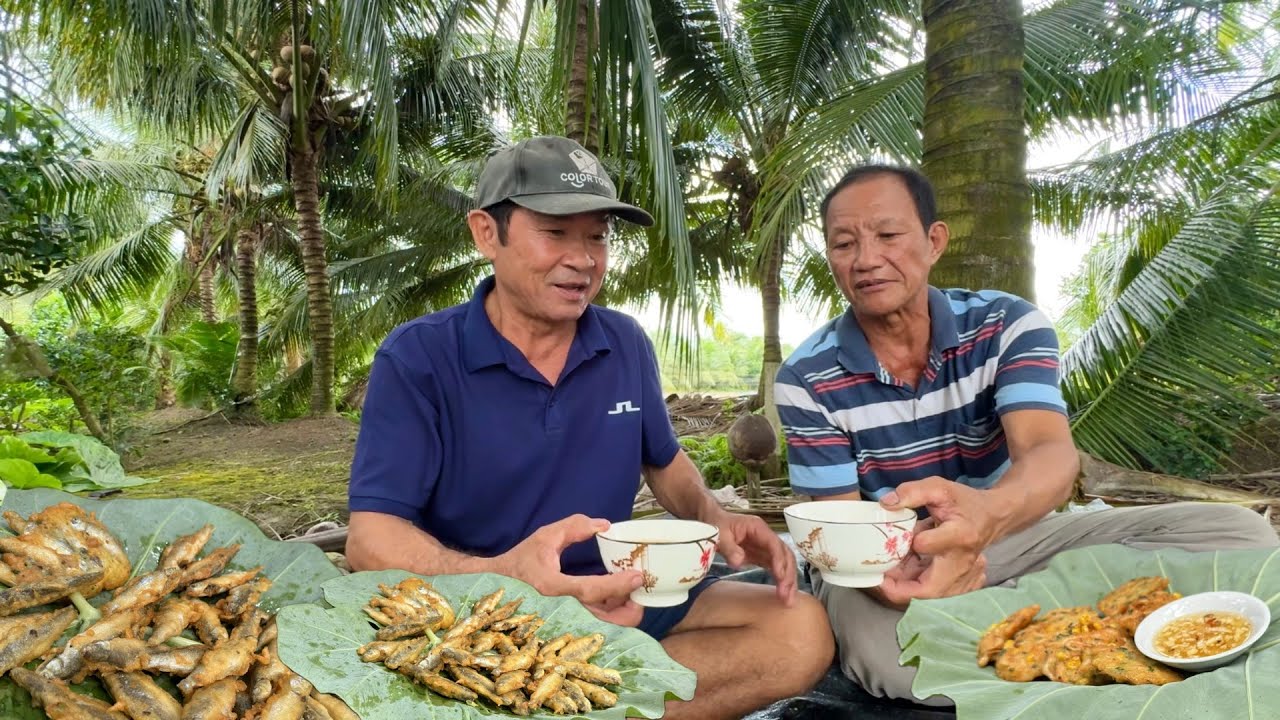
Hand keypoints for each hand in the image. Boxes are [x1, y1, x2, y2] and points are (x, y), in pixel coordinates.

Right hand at [494, 514, 644, 625]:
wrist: (497, 588)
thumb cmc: (521, 562)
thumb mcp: (544, 537)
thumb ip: (573, 527)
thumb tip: (605, 525)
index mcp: (552, 587)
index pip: (590, 590)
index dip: (615, 585)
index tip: (636, 576)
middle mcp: (561, 610)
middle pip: (604, 620)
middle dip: (628, 608)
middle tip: (638, 588)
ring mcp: (566, 621)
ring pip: (605, 627)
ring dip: (623, 610)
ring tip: (630, 589)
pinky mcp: (571, 625)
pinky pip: (599, 625)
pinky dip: (613, 613)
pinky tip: (616, 595)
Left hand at [708, 510, 797, 605]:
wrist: (714, 521)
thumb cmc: (717, 524)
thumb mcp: (719, 534)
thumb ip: (729, 547)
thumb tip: (738, 562)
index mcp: (758, 528)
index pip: (774, 544)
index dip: (779, 560)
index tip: (780, 577)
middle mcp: (766, 537)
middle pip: (785, 555)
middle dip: (788, 575)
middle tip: (786, 595)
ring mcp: (766, 547)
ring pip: (784, 563)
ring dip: (788, 581)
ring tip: (788, 600)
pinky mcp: (762, 556)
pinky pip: (775, 568)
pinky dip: (780, 580)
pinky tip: (782, 593)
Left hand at [870, 480, 998, 606]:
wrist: (992, 516)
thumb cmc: (964, 502)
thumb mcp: (940, 487)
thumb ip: (912, 492)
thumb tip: (885, 504)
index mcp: (959, 534)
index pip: (925, 545)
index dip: (905, 542)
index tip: (893, 537)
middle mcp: (961, 561)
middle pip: (929, 590)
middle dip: (899, 589)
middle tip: (878, 579)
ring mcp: (962, 576)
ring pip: (930, 596)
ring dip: (905, 588)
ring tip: (887, 574)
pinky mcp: (960, 583)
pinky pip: (934, 593)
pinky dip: (915, 586)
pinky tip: (902, 573)